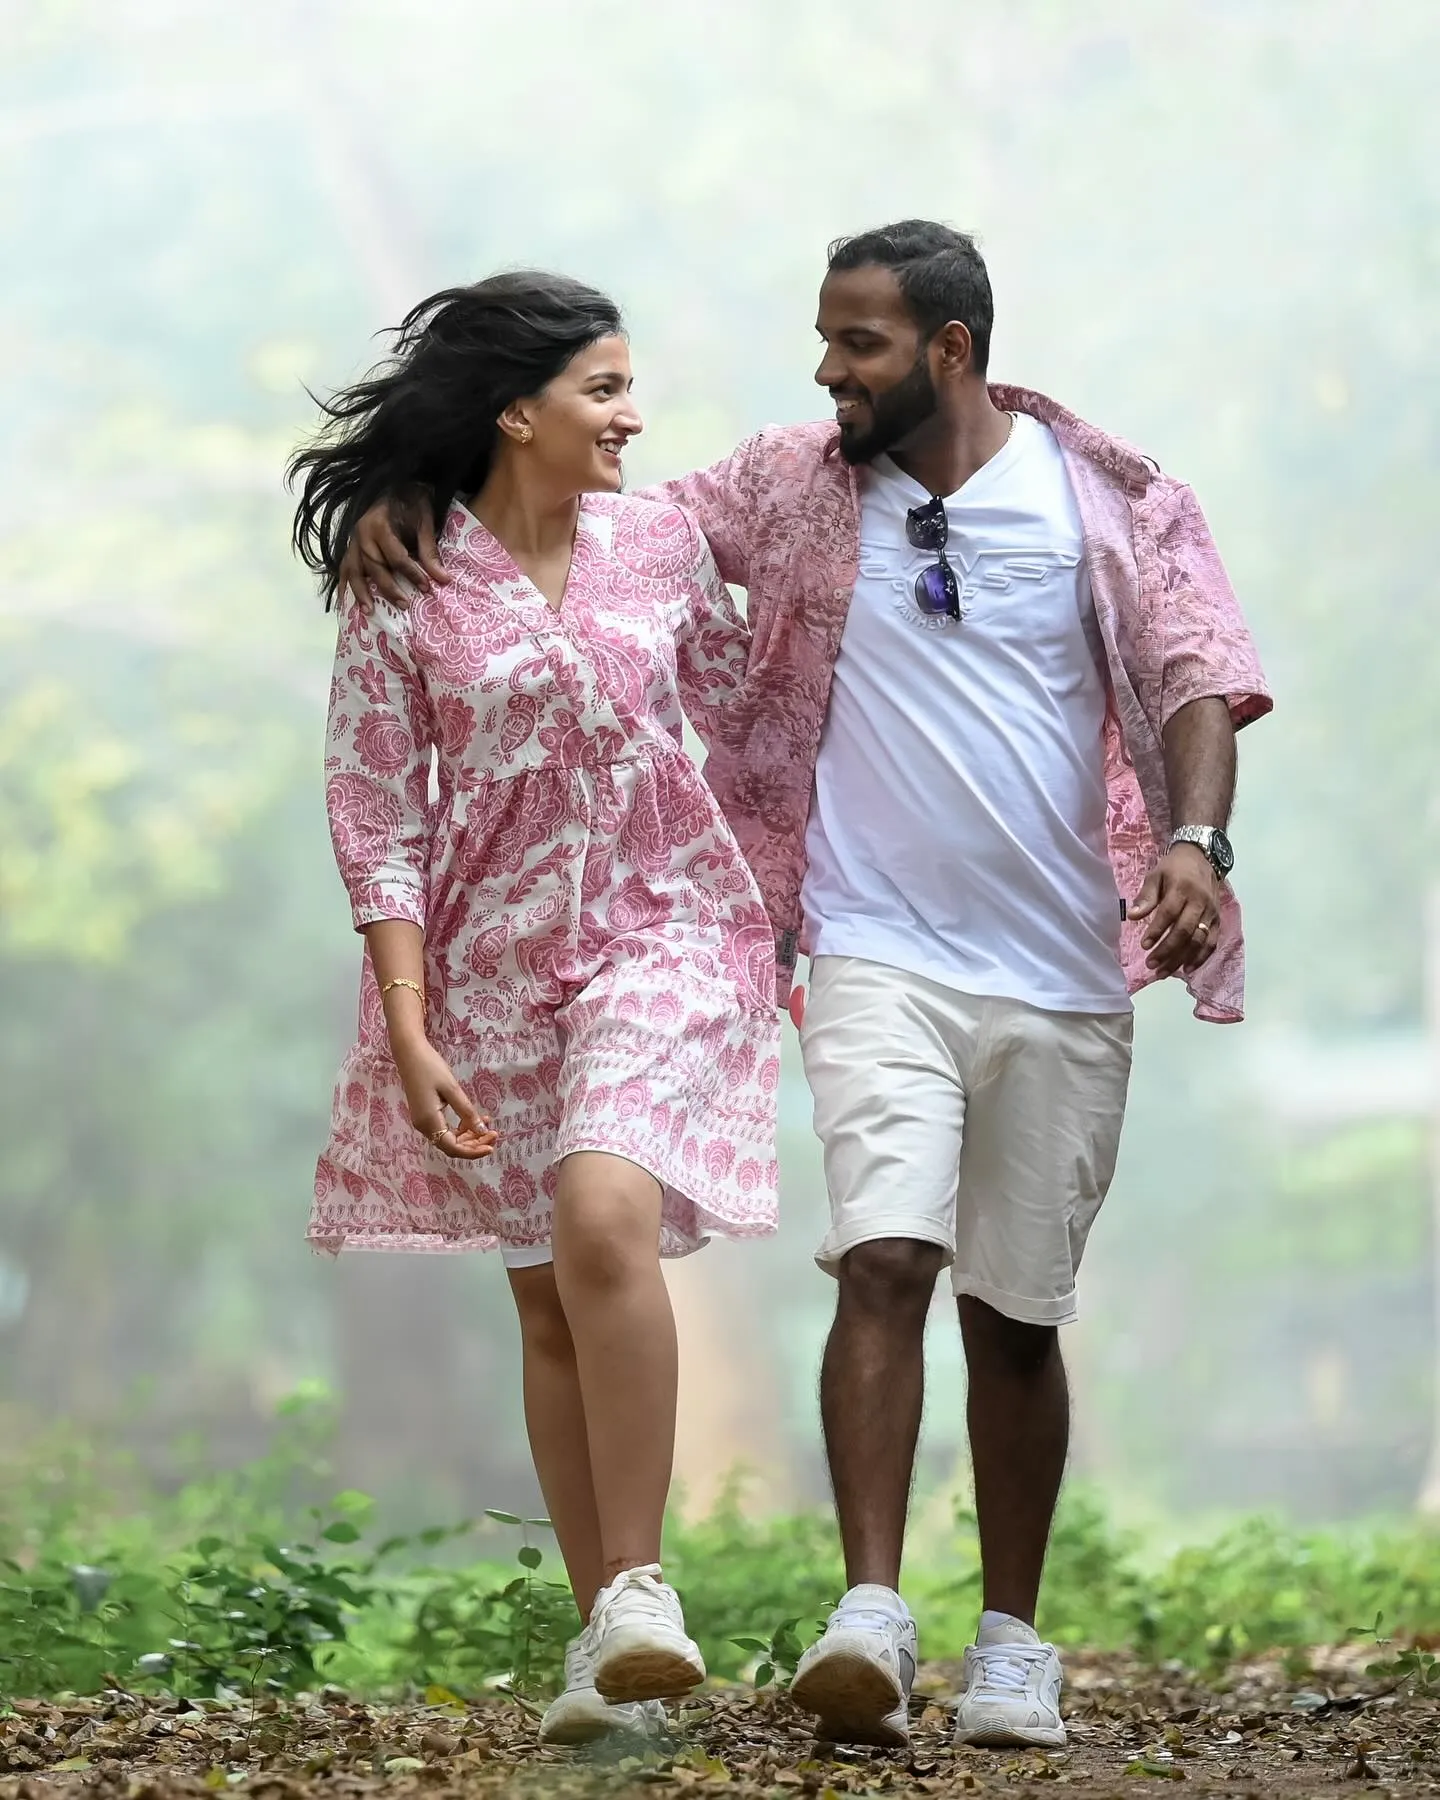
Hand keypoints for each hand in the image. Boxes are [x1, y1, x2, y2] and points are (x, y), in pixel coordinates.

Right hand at [338, 489, 446, 612]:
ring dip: (360, 592)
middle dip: (389, 588)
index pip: (396, 556)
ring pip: (354, 570)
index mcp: (379, 524)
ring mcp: (353, 540)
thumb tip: (443, 579)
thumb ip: (429, 550)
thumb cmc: (412, 502)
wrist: (397, 485)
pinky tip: (346, 601)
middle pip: (374, 566)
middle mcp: (362, 533)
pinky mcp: (351, 546)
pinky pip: (344, 567)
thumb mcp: (425, 521)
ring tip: (369, 611)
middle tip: (404, 605)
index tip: (427, 588)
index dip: (412, 573)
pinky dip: (344, 584)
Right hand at [392, 1038, 496, 1159]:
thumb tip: (482, 1131)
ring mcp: (423, 1121)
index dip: (473, 1151)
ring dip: (469, 1136)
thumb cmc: (430, 1067)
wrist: (409, 1053)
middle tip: (494, 1135)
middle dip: (474, 1144)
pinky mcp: (425, 1114)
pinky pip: (445, 1129)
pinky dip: (460, 1127)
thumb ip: (467, 1112)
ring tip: (488, 1126)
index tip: (491, 1147)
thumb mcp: (452, 1089)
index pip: (453, 1148)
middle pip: (451, 1146)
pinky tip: (474, 1118)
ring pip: (449, 1139)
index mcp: (429, 1122)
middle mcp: (424, 1127)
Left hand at [1130, 845, 1221, 976]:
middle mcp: (1200, 902)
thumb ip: (1146, 896)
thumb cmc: (1174, 868)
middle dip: (1167, 950)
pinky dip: (1201, 958)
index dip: (1157, 931)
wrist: (1203, 857)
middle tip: (1151, 964)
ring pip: (1199, 940)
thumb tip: (1133, 916)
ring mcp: (1211, 913)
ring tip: (1163, 972)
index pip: (1169, 913)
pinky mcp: (1218, 920)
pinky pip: (1212, 942)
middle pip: (1185, 931)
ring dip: (1181, 959)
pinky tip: (1187, 969)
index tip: (1144, 945)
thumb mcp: (1156, 875)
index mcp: (1182, 888)